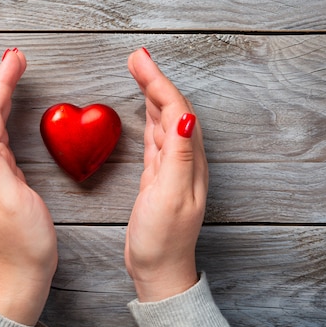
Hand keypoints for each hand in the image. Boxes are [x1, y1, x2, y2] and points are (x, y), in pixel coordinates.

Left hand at [0, 48, 56, 325]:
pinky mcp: (4, 176)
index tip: (15, 57)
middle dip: (0, 80)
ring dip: (2, 92)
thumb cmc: (21, 242)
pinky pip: (1, 133)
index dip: (2, 83)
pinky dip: (7, 112)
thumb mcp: (9, 202)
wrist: (22, 272)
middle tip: (16, 55)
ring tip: (14, 70)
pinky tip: (11, 108)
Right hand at [125, 47, 208, 301]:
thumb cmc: (163, 238)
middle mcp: (185, 158)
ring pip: (164, 119)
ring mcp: (172, 167)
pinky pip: (156, 137)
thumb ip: (178, 154)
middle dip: (154, 80)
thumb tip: (184, 114)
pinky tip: (145, 109)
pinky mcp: (159, 176)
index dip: (158, 81)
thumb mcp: (171, 196)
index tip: (139, 59)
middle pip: (172, 108)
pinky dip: (150, 117)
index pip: (176, 109)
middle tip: (136, 58)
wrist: (159, 269)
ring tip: (138, 72)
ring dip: (152, 94)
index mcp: (190, 159)